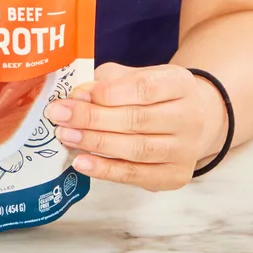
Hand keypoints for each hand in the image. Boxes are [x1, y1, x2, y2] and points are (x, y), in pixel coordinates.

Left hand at [46, 62, 225, 191]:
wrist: (193, 122)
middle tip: (59, 115)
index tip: (76, 94)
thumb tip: (78, 95)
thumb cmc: (156, 95)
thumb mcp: (137, 76)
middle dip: (93, 118)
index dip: (108, 92)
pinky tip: (82, 162)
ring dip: (95, 143)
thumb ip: (109, 81)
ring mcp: (185, 150)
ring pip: (136, 149)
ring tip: (65, 136)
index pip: (144, 88)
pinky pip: (136, 175)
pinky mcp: (175, 176)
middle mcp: (190, 117)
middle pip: (137, 120)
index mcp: (181, 84)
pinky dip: (106, 170)